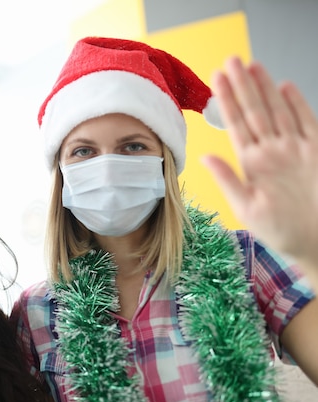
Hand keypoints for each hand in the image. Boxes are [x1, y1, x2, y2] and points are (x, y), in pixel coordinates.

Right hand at [203, 56, 317, 268]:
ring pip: (278, 109)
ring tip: (253, 65)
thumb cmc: (280, 228)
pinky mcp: (317, 150)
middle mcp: (276, 150)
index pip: (236, 122)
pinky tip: (286, 86)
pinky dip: (296, 101)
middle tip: (231, 61)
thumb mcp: (244, 210)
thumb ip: (226, 180)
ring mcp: (299, 148)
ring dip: (265, 85)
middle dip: (242, 83)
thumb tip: (206, 157)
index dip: (226, 97)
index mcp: (254, 163)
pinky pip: (307, 119)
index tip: (217, 77)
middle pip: (256, 109)